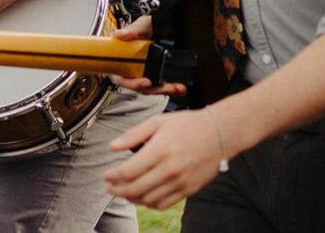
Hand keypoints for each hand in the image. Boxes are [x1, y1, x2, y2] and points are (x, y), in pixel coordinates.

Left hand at [105, 107, 230, 209]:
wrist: (219, 134)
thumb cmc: (187, 124)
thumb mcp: (158, 121)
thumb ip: (133, 135)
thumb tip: (112, 147)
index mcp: (159, 150)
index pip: (128, 171)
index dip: (112, 176)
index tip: (105, 175)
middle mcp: (169, 169)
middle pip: (135, 189)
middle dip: (117, 190)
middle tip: (109, 187)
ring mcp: (180, 182)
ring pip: (148, 200)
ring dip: (131, 199)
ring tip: (122, 193)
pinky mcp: (188, 190)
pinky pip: (164, 204)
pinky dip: (149, 204)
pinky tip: (142, 197)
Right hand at [112, 15, 187, 96]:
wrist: (165, 24)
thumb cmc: (148, 26)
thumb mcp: (141, 25)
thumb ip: (132, 30)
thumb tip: (121, 35)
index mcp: (126, 62)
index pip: (123, 79)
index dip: (132, 84)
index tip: (144, 81)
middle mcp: (137, 70)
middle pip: (142, 87)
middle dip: (155, 90)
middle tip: (165, 87)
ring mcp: (151, 73)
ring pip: (156, 89)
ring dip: (167, 90)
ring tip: (178, 87)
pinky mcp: (163, 75)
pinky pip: (167, 85)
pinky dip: (175, 88)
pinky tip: (182, 87)